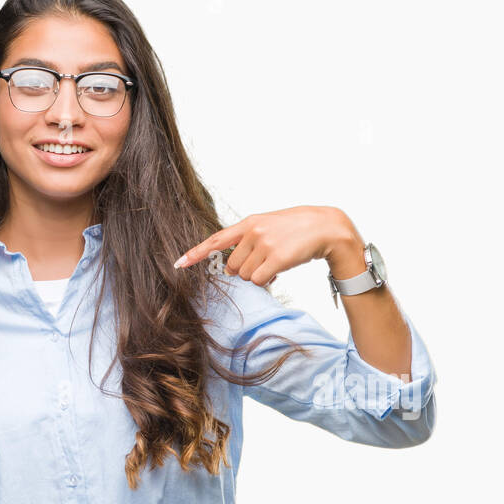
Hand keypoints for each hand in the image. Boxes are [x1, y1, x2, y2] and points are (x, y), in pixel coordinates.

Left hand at [172, 206, 359, 284]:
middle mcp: (253, 232)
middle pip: (233, 266)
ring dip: (259, 275)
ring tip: (276, 261)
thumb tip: (234, 269)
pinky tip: (280, 269)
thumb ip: (248, 242)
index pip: (215, 240)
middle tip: (264, 261)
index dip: (195, 253)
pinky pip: (260, 280)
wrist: (325, 227)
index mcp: (248, 223)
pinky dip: (268, 280)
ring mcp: (264, 244)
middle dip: (246, 270)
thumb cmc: (297, 229)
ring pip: (246, 275)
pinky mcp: (277, 258)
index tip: (178, 264)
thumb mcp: (269, 227)